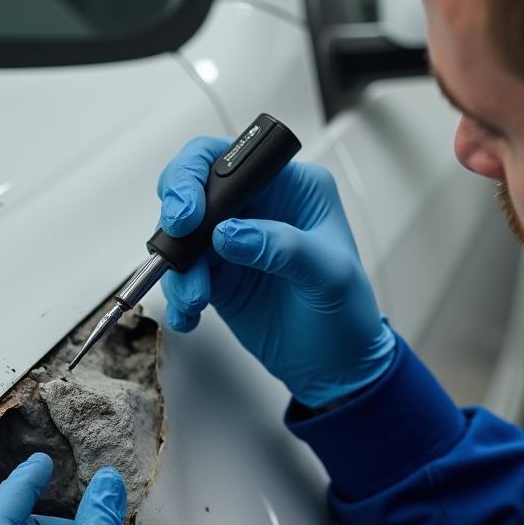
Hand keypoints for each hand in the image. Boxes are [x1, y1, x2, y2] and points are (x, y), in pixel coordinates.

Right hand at [157, 137, 395, 407]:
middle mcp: (258, 205)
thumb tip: (230, 234)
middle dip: (175, 216)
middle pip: (193, 186)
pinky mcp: (216, 274)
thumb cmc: (347, 313)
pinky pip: (181, 274)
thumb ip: (283, 248)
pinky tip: (191, 314)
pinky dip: (177, 294)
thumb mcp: (330, 276)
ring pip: (180, 234)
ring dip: (178, 267)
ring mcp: (232, 240)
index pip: (233, 158)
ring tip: (196, 299)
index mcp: (291, 186)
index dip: (198, 174)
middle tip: (176, 248)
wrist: (336, 366)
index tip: (189, 212)